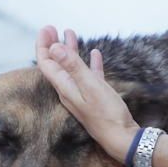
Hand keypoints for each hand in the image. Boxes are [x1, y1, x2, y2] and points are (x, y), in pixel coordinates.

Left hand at [35, 26, 138, 160]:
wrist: (122, 138)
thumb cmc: (107, 115)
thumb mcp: (90, 87)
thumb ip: (73, 66)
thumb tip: (54, 47)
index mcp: (65, 88)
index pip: (47, 63)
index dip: (44, 45)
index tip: (48, 28)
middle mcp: (70, 91)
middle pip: (56, 64)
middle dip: (53, 45)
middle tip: (53, 28)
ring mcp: (83, 94)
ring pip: (72, 68)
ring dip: (70, 50)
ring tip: (70, 34)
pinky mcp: (97, 97)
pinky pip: (90, 75)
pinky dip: (90, 63)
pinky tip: (95, 54)